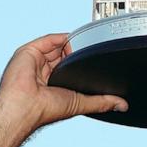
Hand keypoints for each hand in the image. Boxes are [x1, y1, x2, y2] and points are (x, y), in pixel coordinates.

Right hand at [0, 33, 126, 134]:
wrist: (24, 105)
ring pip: (57, 45)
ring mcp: (35, 60)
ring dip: (71, 45)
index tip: (95, 61)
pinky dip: (61, 38)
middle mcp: (43, 72)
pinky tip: (72, 40)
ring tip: (83, 46)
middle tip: (91, 52)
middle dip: (77, 52)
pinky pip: (48, 40)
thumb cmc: (45, 108)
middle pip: (63, 54)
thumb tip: (122, 105)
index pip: (69, 68)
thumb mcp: (80, 103)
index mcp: (52, 84)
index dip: (81, 63)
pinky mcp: (29, 51)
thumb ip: (101, 102)